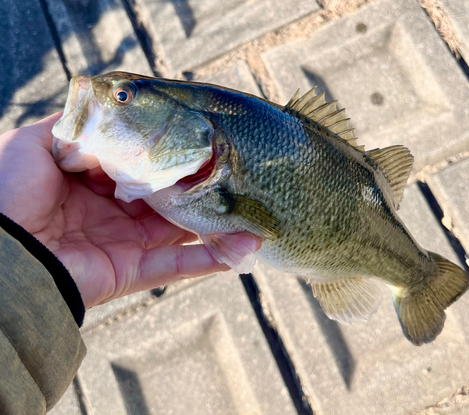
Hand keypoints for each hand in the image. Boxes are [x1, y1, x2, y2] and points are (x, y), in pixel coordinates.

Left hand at [0, 113, 228, 307]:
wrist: (0, 253)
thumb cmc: (7, 192)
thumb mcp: (34, 143)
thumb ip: (74, 126)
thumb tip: (106, 108)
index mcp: (93, 183)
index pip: (140, 168)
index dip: (168, 156)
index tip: (199, 143)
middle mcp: (112, 214)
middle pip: (167, 201)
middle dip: (199, 191)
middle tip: (236, 177)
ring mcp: (125, 244)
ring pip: (180, 234)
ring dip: (218, 227)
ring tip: (255, 217)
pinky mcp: (131, 272)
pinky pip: (176, 267)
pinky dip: (210, 260)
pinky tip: (245, 248)